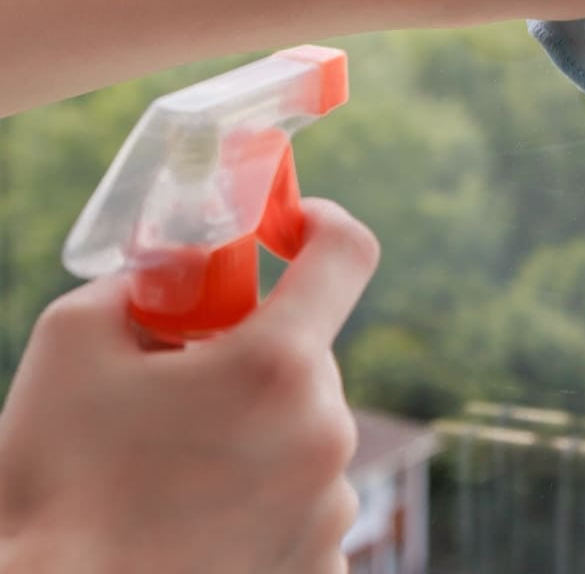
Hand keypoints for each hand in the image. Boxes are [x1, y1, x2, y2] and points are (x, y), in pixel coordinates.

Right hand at [0, 201, 379, 573]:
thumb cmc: (58, 485)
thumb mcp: (72, 343)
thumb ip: (144, 283)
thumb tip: (183, 272)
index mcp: (277, 366)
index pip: (347, 254)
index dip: (321, 224)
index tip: (291, 228)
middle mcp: (326, 431)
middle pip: (309, 357)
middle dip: (253, 356)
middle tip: (178, 388)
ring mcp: (333, 506)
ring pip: (305, 432)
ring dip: (255, 433)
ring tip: (172, 476)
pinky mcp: (324, 563)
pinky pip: (304, 502)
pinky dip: (261, 499)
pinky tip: (196, 525)